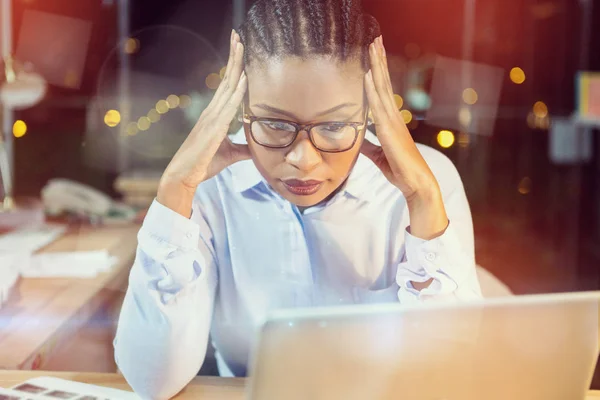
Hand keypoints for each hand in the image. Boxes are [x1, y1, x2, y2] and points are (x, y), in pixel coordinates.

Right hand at [158, 30, 249, 216]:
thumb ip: (243, 149)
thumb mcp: (230, 155)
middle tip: (238, 36)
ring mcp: (211, 119)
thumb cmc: (203, 164)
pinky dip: (237, 93)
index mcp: (216, 115)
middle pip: (226, 79)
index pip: (227, 86)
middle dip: (234, 57)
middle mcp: (212, 112)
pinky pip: (228, 108)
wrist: (184, 176)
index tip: (240, 49)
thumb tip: (256, 149)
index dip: (234, 67)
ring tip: (241, 46)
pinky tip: (244, 79)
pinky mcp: (213, 129)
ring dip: (236, 67)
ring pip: (227, 87)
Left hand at [361, 36, 447, 239]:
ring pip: (382, 88)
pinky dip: (373, 89)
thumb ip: (368, 145)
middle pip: (384, 83)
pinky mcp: (390, 131)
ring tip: (373, 46)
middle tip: (374, 39)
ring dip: (377, 67)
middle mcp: (393, 117)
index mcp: (391, 122)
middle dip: (379, 61)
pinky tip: (368, 75)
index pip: (382, 91)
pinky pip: (379, 106)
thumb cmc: (400, 170)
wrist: (416, 184)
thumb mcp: (379, 155)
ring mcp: (393, 122)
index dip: (378, 72)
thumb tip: (358, 140)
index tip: (373, 55)